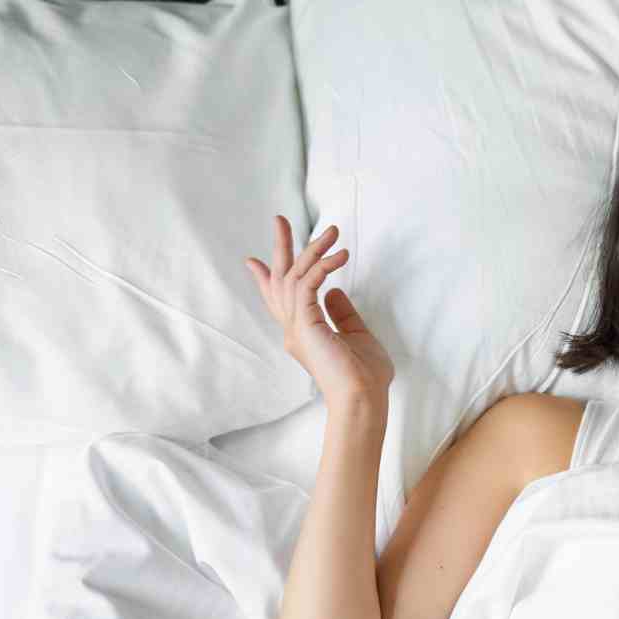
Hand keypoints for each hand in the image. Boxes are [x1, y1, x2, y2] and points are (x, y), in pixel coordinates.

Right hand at [245, 215, 394, 405]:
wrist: (363, 399)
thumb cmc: (364, 376)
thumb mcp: (356, 336)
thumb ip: (342, 314)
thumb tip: (334, 291)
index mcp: (303, 332)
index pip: (281, 299)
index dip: (268, 277)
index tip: (254, 260)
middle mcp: (294, 328)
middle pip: (279, 280)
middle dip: (280, 248)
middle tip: (280, 219)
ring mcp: (297, 327)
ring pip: (294, 277)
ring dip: (312, 250)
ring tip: (333, 231)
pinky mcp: (306, 325)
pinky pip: (307, 285)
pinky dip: (322, 266)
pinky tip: (340, 256)